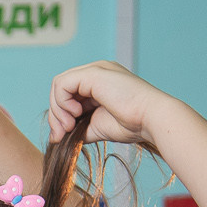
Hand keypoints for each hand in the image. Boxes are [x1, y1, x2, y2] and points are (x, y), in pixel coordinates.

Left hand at [47, 60, 173, 147]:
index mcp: (100, 82)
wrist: (150, 119)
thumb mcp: (97, 127)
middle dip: (55, 114)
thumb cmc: (132, 124)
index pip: (68, 94)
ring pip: (59, 85)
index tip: (63, 136)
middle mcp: (97, 71)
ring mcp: (95, 69)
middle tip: (61, 134)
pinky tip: (76, 114)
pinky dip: (62, 102)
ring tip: (69, 127)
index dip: (60, 115)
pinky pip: (62, 83)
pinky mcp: (93, 72)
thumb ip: (78, 128)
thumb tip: (57, 136)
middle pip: (61, 88)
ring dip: (57, 110)